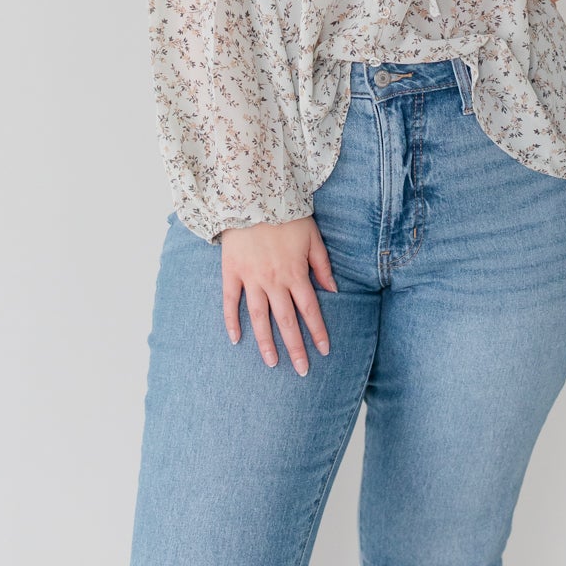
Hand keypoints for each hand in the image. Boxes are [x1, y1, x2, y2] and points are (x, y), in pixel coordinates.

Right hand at [220, 216, 335, 374]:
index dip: (318, 332)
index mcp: (296, 273)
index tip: (324, 350)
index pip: (310, 310)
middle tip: (302, 370)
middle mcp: (274, 281)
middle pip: (287, 321)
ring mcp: (251, 278)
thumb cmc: (287, 215)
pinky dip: (231, 321)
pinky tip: (236, 339)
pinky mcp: (232, 273)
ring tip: (272, 363)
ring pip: (260, 318)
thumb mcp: (313, 238)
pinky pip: (231, 302)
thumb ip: (322, 266)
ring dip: (267, 343)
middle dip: (296, 348)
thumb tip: (333, 291)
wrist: (253, 196)